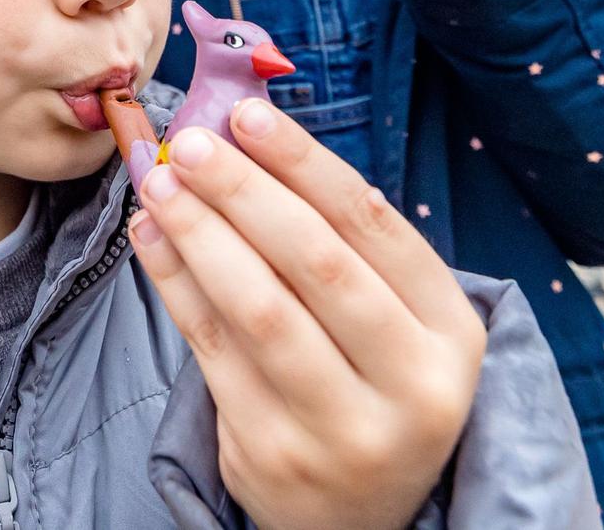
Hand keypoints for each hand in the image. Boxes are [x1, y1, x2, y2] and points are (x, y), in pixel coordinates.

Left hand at [133, 101, 483, 529]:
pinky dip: (175, 283)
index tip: (249, 115)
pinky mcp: (270, 455)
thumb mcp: (394, 322)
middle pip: (316, 264)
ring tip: (160, 180)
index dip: (306, 164)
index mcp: (452, 338)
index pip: (374, 228)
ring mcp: (339, 429)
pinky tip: (152, 237)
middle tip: (193, 141)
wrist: (359, 520)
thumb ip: (341, 242)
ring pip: (258, 309)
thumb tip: (248, 135)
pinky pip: (210, 351)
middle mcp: (409, 387)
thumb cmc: (370, 386)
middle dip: (245, 192)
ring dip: (199, 232)